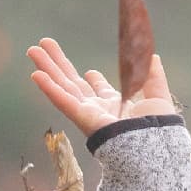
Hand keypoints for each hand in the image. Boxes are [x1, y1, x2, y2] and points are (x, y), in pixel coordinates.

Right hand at [26, 37, 178, 136]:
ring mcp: (88, 114)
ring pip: (63, 87)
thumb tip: (154, 56)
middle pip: (73, 82)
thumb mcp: (157, 96)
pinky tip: (36, 74)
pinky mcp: (82, 118)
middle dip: (58, 64)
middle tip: (44, 44)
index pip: (100, 91)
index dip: (93, 80)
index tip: (90, 72)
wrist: (153, 146)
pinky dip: (49, 88)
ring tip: (32, 50)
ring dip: (47, 68)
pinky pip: (62, 101)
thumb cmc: (157, 129)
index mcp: (117, 106)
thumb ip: (154, 76)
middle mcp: (99, 110)